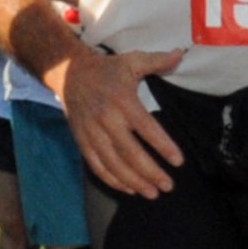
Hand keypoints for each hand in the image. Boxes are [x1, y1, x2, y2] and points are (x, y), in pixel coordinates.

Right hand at [61, 45, 184, 197]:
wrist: (68, 73)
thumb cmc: (106, 69)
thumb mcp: (131, 60)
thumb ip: (157, 61)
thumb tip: (179, 55)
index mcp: (123, 101)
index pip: (146, 128)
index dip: (163, 146)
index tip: (178, 161)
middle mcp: (106, 120)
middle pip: (130, 153)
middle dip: (150, 172)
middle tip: (168, 185)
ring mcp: (92, 133)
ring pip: (113, 163)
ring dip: (133, 181)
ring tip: (152, 193)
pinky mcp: (82, 140)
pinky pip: (96, 165)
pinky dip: (112, 180)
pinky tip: (128, 189)